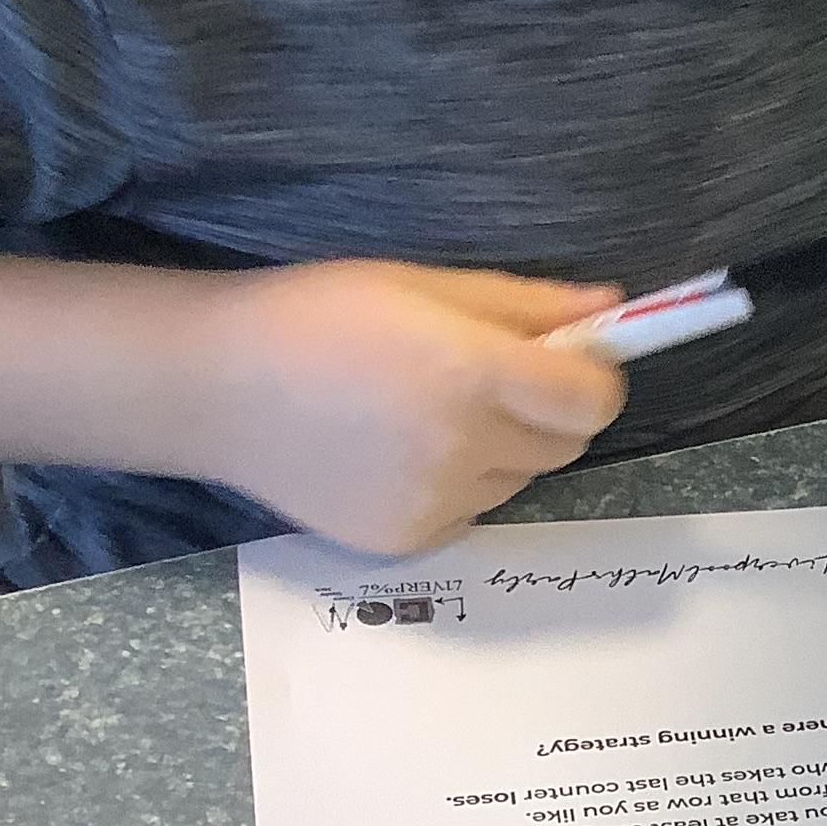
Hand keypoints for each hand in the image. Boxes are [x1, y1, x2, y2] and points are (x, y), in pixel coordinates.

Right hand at [202, 261, 627, 556]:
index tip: (567, 361)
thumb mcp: (423, 285)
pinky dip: (456, 484)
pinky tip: (394, 453)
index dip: (591, 379)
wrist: (213, 387)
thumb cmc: (317, 317)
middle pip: (566, 443)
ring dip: (498, 449)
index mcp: (472, 374)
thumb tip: (613, 310)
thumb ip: (526, 305)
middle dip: (545, 411)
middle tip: (486, 380)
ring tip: (422, 414)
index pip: (593, 401)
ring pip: (519, 479)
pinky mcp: (409, 539)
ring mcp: (437, 501)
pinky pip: (471, 510)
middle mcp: (463, 446)